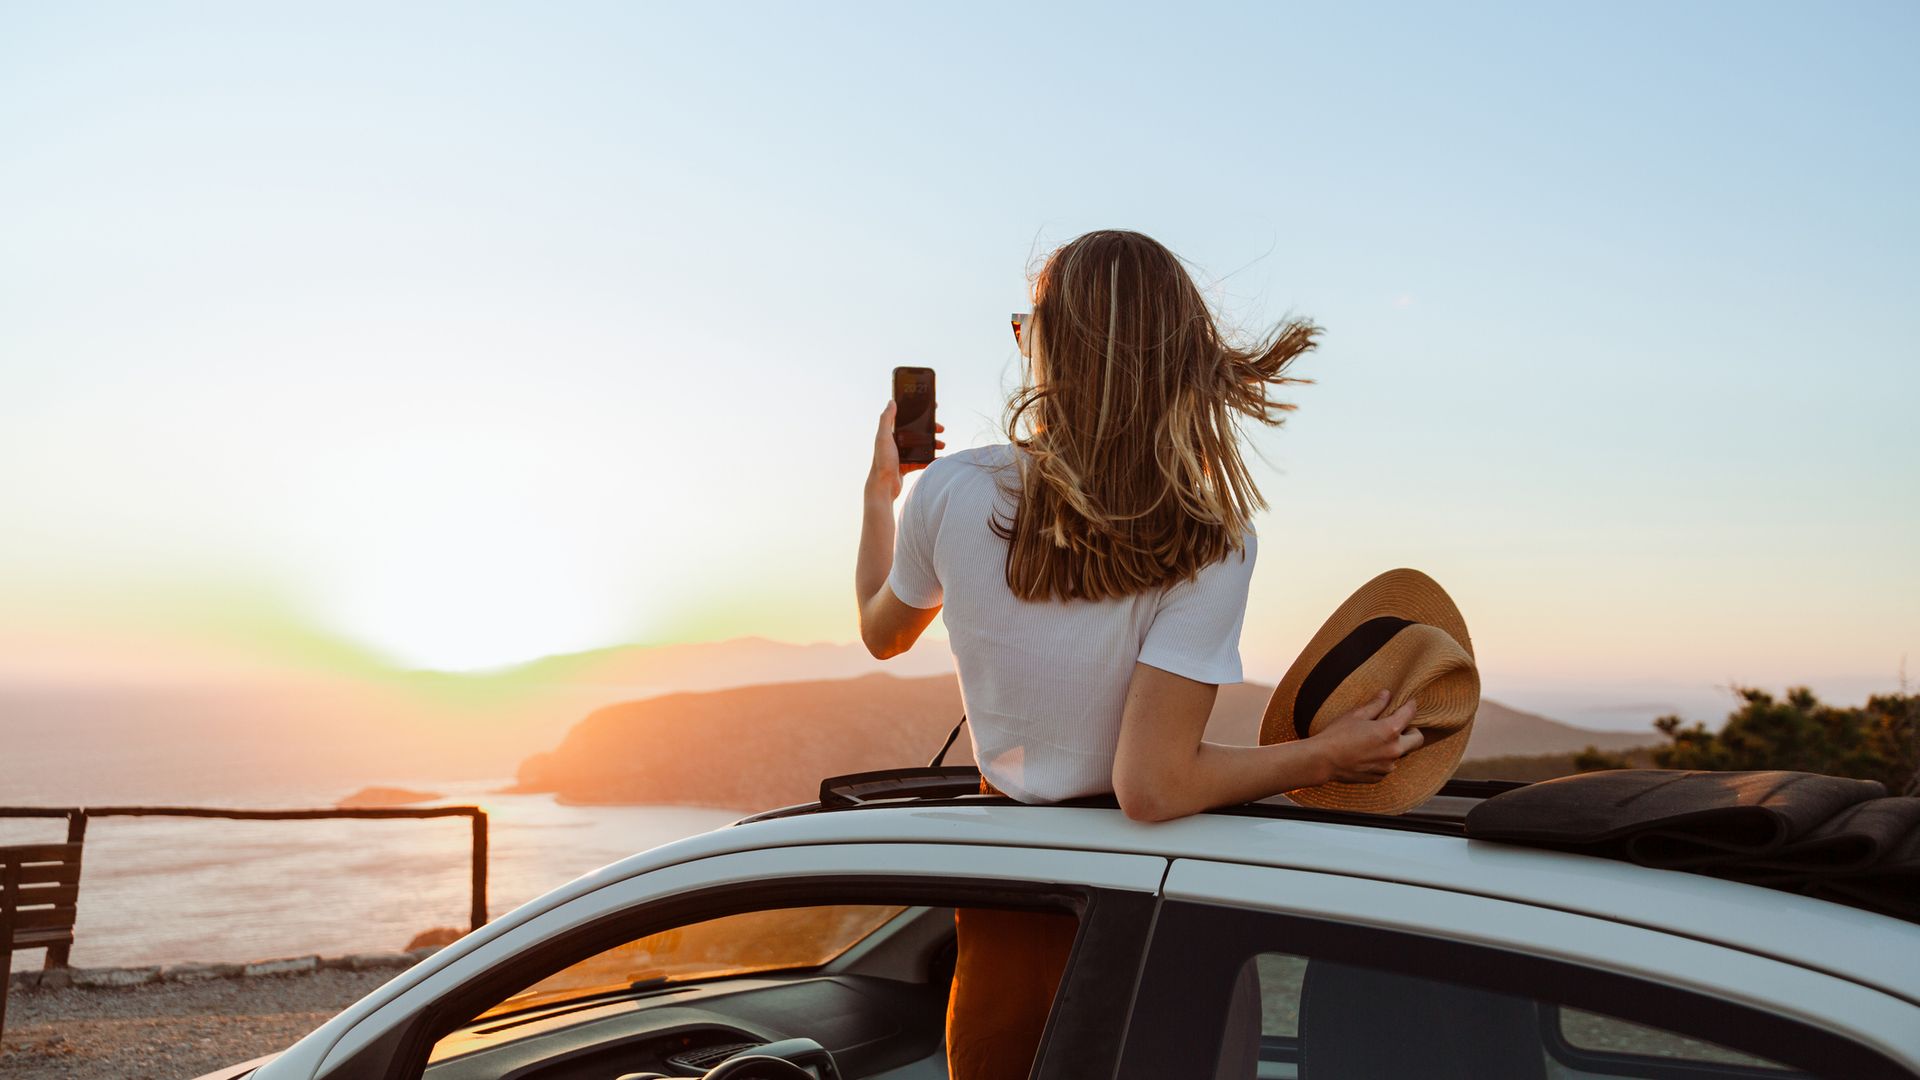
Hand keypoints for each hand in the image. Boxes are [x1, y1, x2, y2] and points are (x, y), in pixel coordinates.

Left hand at [867, 400, 943, 500]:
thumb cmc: (882, 461)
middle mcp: (896, 443)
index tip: (932, 409)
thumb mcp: (884, 437)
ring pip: (921, 446)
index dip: (919, 414)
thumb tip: (891, 401)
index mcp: (891, 434)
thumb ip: (886, 419)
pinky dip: (930, 459)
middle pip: (917, 432)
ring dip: (932, 444)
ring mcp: (901, 454)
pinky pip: (921, 460)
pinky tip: (939, 458)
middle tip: (941, 429)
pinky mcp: (906, 466)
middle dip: (930, 430)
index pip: (907, 420)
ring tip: (942, 445)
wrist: (883, 486)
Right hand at [1305, 690, 1423, 784]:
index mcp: (1389, 731)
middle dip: (1412, 730)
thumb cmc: (1336, 735)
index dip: (1411, 706)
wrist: (1322, 761)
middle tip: (1400, 725)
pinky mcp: (1379, 777)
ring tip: (1376, 740)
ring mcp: (1387, 766)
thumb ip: (1375, 705)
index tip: (1410, 703)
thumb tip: (1387, 694)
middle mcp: (1394, 750)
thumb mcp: (1356, 715)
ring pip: (1401, 753)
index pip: (1409, 714)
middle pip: (1417, 740)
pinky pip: (1387, 765)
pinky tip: (1366, 753)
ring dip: (1395, 746)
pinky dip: (1382, 758)